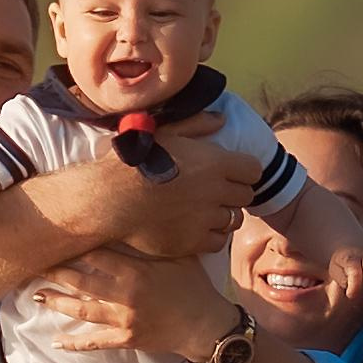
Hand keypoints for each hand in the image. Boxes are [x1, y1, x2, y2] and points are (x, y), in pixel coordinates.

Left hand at [32, 248, 234, 357]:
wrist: (207, 325)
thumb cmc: (194, 286)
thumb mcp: (178, 255)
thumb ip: (154, 240)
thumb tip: (138, 214)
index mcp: (136, 270)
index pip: (96, 254)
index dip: (72, 246)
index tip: (54, 237)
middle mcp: (125, 294)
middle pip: (81, 280)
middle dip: (55, 272)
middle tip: (32, 263)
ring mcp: (123, 319)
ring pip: (82, 310)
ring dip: (57, 302)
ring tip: (36, 296)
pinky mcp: (126, 339)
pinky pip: (95, 343)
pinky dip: (75, 344)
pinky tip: (57, 342)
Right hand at [59, 122, 259, 260]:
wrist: (109, 199)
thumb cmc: (134, 161)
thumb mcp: (164, 132)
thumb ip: (196, 124)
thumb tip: (221, 119)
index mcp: (214, 162)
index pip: (253, 170)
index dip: (243, 171)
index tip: (230, 173)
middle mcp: (215, 191)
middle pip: (246, 196)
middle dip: (234, 193)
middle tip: (214, 193)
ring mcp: (205, 219)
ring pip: (233, 220)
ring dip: (223, 215)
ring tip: (205, 211)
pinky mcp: (192, 242)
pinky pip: (218, 242)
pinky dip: (211, 236)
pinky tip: (196, 227)